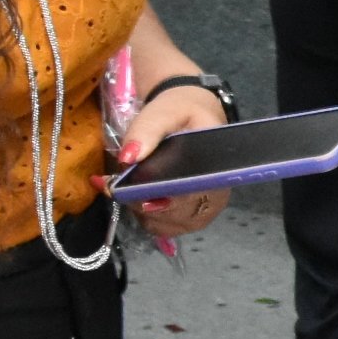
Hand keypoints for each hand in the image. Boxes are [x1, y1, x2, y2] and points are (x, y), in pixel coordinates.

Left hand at [110, 81, 230, 238]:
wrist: (191, 117)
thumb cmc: (182, 113)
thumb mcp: (165, 111)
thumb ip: (147, 131)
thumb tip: (128, 158)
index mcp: (218, 170)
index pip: (194, 195)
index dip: (167, 201)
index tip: (142, 198)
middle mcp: (216, 195)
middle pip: (177, 215)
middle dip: (144, 204)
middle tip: (119, 186)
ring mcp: (203, 209)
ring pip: (166, 224)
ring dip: (141, 211)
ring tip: (125, 188)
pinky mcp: (188, 217)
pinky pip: (161, 227)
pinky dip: (142, 216)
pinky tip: (134, 197)